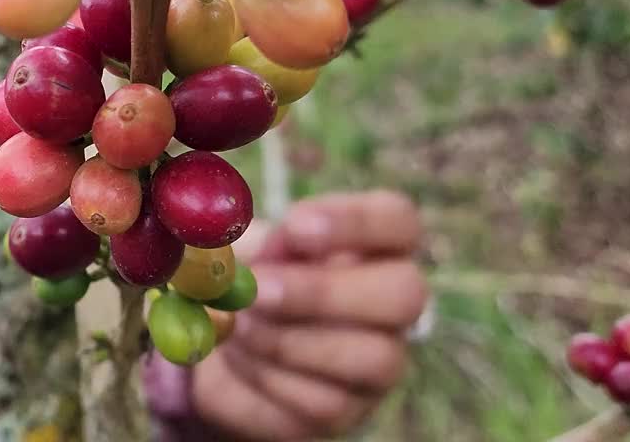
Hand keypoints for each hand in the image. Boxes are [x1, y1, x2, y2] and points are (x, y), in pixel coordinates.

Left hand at [191, 191, 427, 440]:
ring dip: (290, 340)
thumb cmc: (247, 274)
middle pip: (405, 295)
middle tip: (260, 289)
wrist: (224, 339)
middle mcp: (393, 302)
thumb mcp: (245, 246)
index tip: (296, 226)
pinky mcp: (348, 409)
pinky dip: (271, 378)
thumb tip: (233, 234)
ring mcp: (380, 361)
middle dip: (324, 291)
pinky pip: (324, 403)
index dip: (354, 222)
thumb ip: (252, 240)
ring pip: (372, 358)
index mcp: (376, 244)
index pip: (399, 220)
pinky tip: (243, 357)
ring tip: (241, 325)